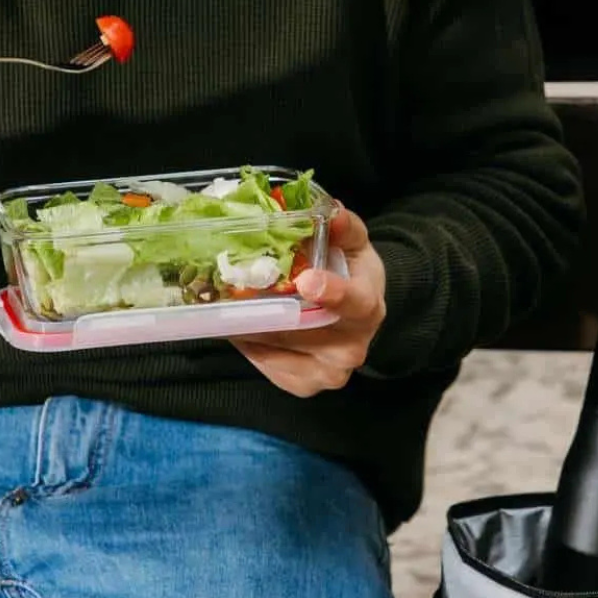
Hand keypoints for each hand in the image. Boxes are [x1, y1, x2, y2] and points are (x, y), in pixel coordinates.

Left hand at [232, 204, 386, 396]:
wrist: (361, 315)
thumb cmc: (353, 275)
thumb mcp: (355, 245)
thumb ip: (344, 227)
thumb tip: (332, 211)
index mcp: (367, 308)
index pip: (354, 303)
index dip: (331, 292)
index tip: (307, 279)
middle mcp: (351, 348)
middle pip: (301, 329)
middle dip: (268, 307)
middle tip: (234, 285)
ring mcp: (328, 373)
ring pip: (276, 349)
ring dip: (250, 325)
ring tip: (230, 302)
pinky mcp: (304, 386)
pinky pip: (266, 365)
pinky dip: (249, 344)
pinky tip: (241, 324)